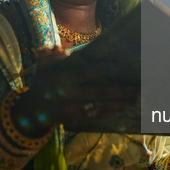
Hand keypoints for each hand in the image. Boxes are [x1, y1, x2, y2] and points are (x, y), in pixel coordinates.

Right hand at [12, 45, 139, 134]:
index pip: (84, 73)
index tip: (118, 66)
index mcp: (62, 80)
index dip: (101, 69)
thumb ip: (57, 57)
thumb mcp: (45, 66)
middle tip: (137, 86)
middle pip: (99, 93)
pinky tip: (122, 106)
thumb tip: (70, 50)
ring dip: (119, 102)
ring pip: (101, 106)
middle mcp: (69, 96)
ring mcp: (73, 109)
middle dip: (120, 90)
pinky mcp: (76, 119)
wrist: (32, 110)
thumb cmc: (42, 82)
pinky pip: (96, 116)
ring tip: (135, 97)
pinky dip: (110, 111)